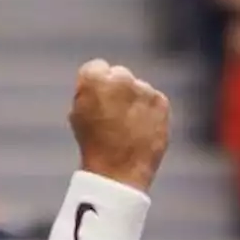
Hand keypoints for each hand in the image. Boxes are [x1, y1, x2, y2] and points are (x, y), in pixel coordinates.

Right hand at [69, 60, 169, 193]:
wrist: (118, 171)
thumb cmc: (93, 146)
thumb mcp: (78, 114)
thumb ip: (88, 92)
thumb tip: (99, 85)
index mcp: (95, 78)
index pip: (95, 68)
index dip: (93, 85)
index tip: (94, 100)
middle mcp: (122, 78)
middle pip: (118, 74)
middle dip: (116, 89)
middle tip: (112, 114)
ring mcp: (144, 89)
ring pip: (138, 88)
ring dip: (133, 100)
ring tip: (126, 126)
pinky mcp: (161, 102)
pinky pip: (153, 100)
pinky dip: (148, 111)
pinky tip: (140, 129)